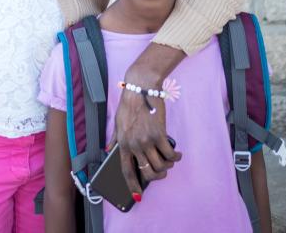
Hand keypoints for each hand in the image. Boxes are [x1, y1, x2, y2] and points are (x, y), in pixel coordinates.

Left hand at [111, 71, 181, 199]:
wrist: (140, 88)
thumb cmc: (129, 104)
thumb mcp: (117, 122)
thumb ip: (114, 138)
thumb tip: (108, 149)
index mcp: (123, 143)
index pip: (126, 170)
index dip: (132, 186)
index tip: (137, 196)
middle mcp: (134, 145)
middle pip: (147, 173)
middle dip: (157, 177)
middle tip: (162, 171)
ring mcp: (147, 141)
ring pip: (160, 167)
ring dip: (167, 166)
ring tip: (170, 159)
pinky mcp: (159, 134)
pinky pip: (170, 155)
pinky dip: (175, 157)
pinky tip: (177, 154)